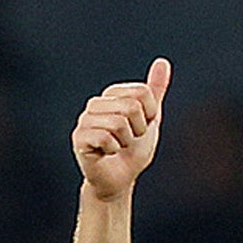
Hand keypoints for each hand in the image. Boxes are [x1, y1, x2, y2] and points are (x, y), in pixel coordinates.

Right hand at [73, 58, 170, 201]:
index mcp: (111, 94)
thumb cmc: (133, 151)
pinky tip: (107, 153)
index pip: (142, 93)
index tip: (140, 128)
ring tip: (118, 147)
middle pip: (131, 107)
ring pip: (119, 123)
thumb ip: (155, 91)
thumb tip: (163, 61)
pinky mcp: (79, 138)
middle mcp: (95, 103)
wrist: (120, 181)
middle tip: (129, 140)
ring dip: (126, 142)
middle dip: (138, 129)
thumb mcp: (150, 118)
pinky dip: (113, 150)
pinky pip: (105, 137)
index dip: (149, 115)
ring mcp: (85, 120)